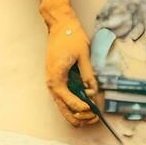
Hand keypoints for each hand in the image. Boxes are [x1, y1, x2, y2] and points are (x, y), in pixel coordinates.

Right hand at [39, 0, 98, 125]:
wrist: (60, 25)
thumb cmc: (70, 37)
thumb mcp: (83, 55)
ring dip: (73, 113)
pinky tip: (80, 109)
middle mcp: (52, 82)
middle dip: (78, 116)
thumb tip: (93, 90)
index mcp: (57, 77)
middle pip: (63, 108)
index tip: (93, 110)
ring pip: (61, 105)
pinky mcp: (56, 78)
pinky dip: (70, 105)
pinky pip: (62, 97)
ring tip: (87, 118)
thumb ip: (88, 74)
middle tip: (92, 119)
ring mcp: (52, 81)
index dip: (82, 108)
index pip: (70, 101)